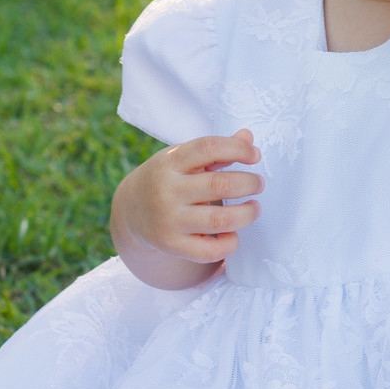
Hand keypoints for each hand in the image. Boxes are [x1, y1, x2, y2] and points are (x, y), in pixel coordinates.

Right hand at [113, 129, 262, 266]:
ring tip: (254, 207)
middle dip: (249, 183)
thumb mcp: (183, 158)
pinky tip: (233, 234)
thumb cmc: (168, 179)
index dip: (238, 149)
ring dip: (247, 214)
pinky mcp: (171, 245)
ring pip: (220, 220)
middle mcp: (167, 190)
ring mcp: (168, 219)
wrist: (131, 212)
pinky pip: (209, 250)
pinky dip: (229, 243)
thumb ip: (216, 150)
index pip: (208, 147)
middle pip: (220, 184)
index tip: (255, 156)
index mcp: (170, 161)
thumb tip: (248, 137)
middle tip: (258, 184)